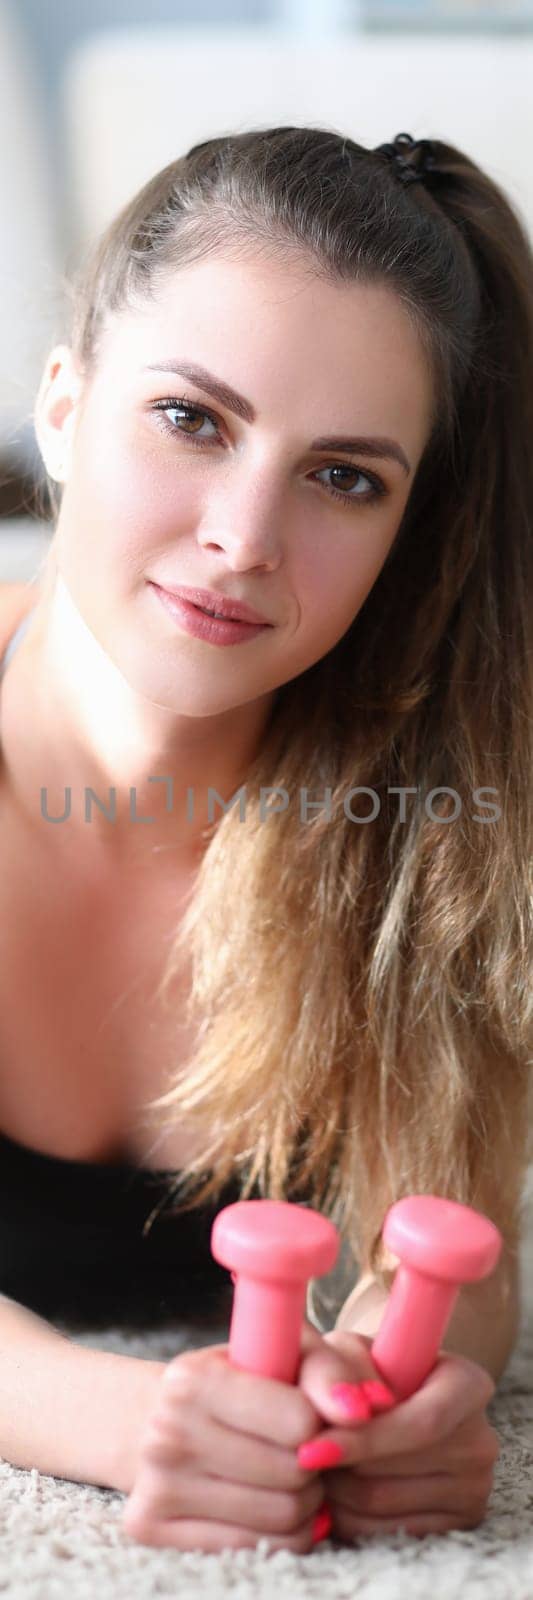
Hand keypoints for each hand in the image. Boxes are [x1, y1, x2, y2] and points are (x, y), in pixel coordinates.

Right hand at [122, 1323, 327, 1552]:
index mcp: (193, 1378)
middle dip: (315, 1464)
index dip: (319, 1422)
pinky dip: (283, 1533)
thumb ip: (327, 1370)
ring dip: (305, 1501)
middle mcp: (167, 1431)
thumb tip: (364, 1410)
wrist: (153, 1418)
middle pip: (294, 1474)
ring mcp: (157, 1485)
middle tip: (305, 1451)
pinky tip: (274, 1505)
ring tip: (293, 1477)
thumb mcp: (280, 1351)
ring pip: (282, 1517)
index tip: (312, 1415)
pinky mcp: (153, 1527)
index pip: (299, 1422)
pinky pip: (259, 1549)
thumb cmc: (235, 1379)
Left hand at [297, 1328, 498, 1539]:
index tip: (311, 1449)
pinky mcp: (457, 1523)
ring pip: (382, 1506)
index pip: (422, 1424)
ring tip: (321, 1466)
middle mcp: (480, 1439)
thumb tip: (345, 1412)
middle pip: (394, 1471)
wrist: (393, 1396)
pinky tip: (339, 1490)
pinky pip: (385, 1533)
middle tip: (304, 1453)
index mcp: (468, 1385)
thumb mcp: (347, 1349)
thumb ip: (336, 1369)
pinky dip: (348, 1517)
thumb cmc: (365, 1367)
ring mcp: (474, 1487)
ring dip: (336, 1492)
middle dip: (338, 1466)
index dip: (365, 1441)